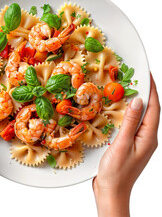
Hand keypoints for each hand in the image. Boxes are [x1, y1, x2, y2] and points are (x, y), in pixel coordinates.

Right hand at [93, 74, 159, 216]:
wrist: (111, 191)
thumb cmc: (116, 172)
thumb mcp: (122, 145)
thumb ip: (130, 122)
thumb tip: (138, 101)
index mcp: (148, 137)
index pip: (154, 108)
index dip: (151, 90)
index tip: (147, 74)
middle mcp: (147, 138)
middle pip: (149, 111)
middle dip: (145, 94)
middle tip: (135, 79)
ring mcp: (139, 141)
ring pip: (140, 117)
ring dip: (136, 103)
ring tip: (128, 90)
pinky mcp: (130, 144)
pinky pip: (132, 124)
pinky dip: (128, 114)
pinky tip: (119, 111)